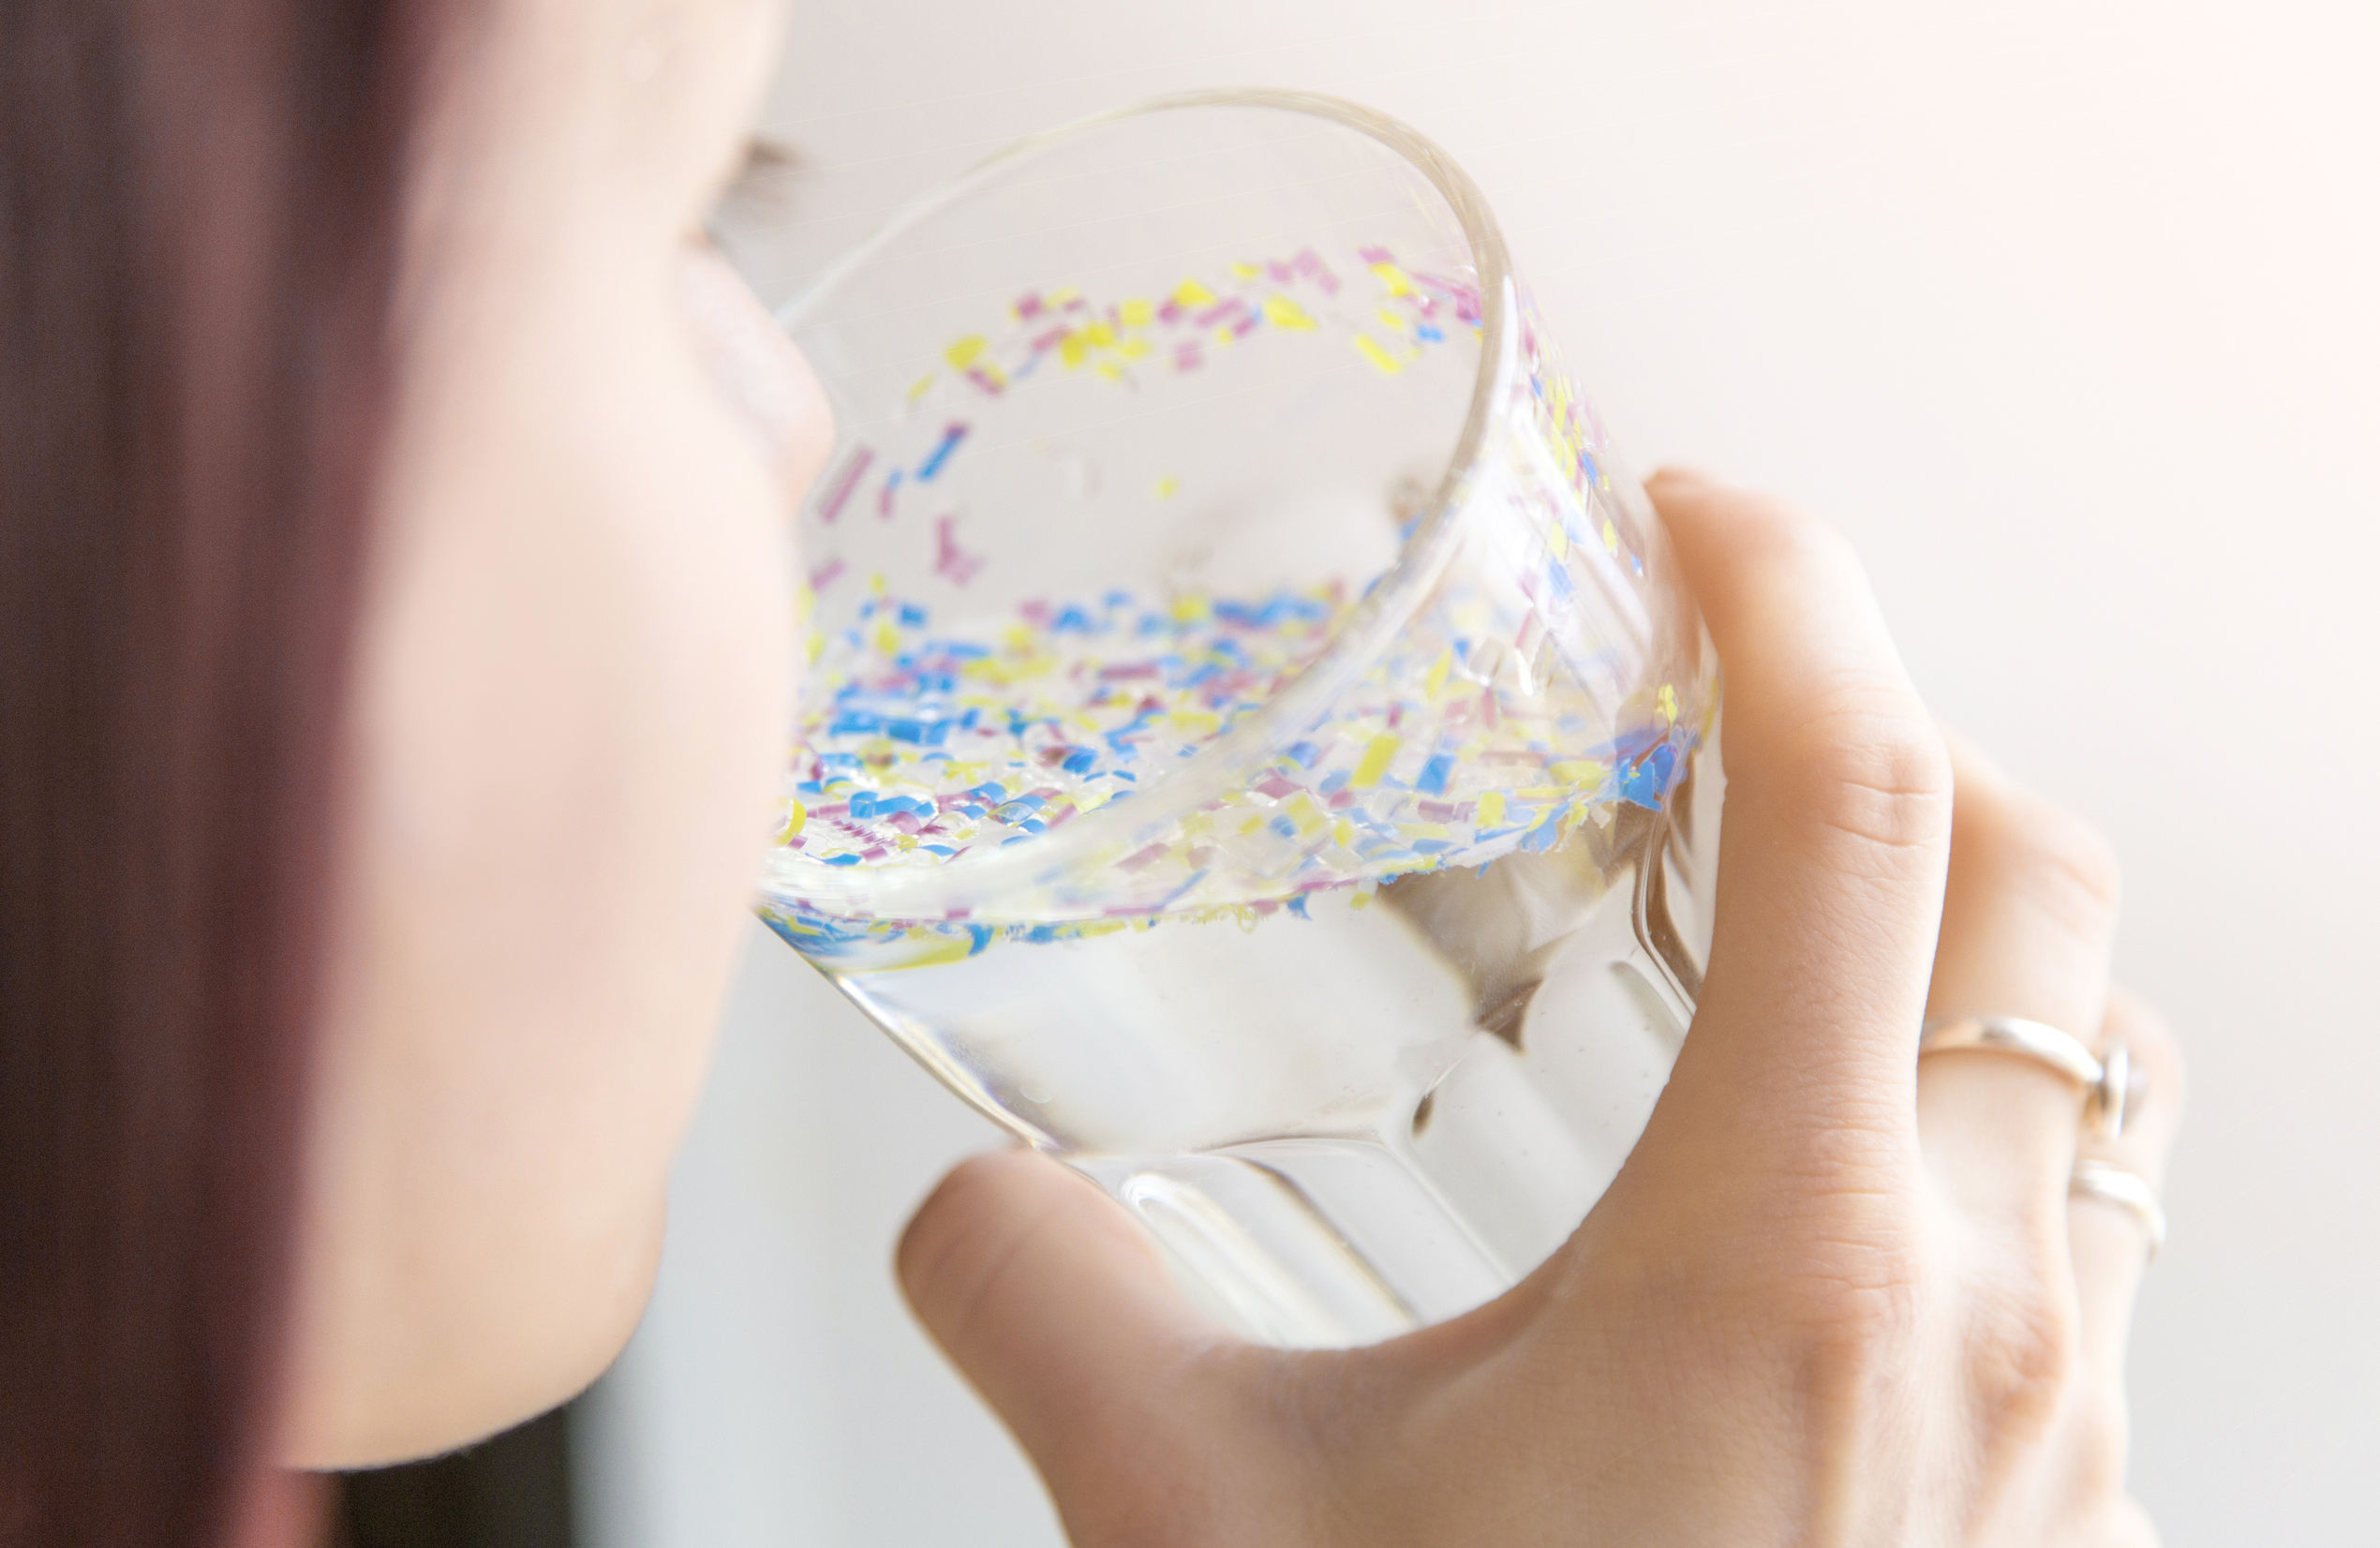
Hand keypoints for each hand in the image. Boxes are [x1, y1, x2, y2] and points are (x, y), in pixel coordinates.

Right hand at [895, 470, 2181, 1546]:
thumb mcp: (1206, 1526)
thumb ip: (1044, 1311)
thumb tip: (956, 1212)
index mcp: (1779, 1249)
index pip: (1848, 799)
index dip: (1782, 593)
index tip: (1692, 508)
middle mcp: (1971, 1306)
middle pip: (2037, 878)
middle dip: (1891, 734)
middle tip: (1714, 729)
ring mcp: (2055, 1417)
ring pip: (2100, 1053)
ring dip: (1963, 935)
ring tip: (1778, 933)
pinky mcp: (2060, 1514)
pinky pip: (2089, 1227)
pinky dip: (1977, 1124)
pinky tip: (1810, 1190)